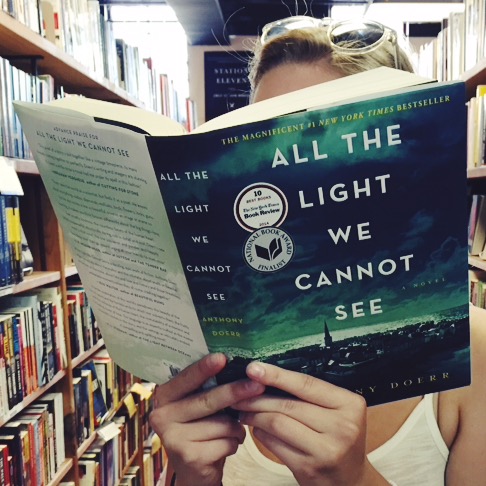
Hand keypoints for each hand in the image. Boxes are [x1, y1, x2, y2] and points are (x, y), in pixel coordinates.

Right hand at [149, 354, 264, 485]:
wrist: (194, 469)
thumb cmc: (200, 428)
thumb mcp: (197, 405)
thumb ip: (206, 387)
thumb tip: (236, 365)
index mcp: (164, 396)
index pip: (186, 378)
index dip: (204, 368)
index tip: (222, 358)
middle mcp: (162, 416)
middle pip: (207, 400)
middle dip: (235, 392)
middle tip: (257, 385)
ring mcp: (173, 438)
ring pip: (221, 423)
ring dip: (236, 427)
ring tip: (234, 430)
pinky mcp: (189, 457)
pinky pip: (225, 442)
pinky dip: (234, 443)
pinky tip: (228, 445)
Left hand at [232, 362, 387, 485]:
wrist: (350, 480)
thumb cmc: (338, 437)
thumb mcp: (336, 410)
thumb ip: (311, 394)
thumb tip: (267, 375)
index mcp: (350, 404)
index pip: (306, 384)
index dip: (276, 375)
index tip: (253, 368)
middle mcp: (342, 426)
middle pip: (288, 404)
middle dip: (258, 397)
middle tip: (238, 393)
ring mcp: (326, 450)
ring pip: (277, 423)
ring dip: (255, 415)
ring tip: (243, 409)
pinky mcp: (309, 468)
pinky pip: (274, 444)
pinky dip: (260, 433)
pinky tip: (255, 428)